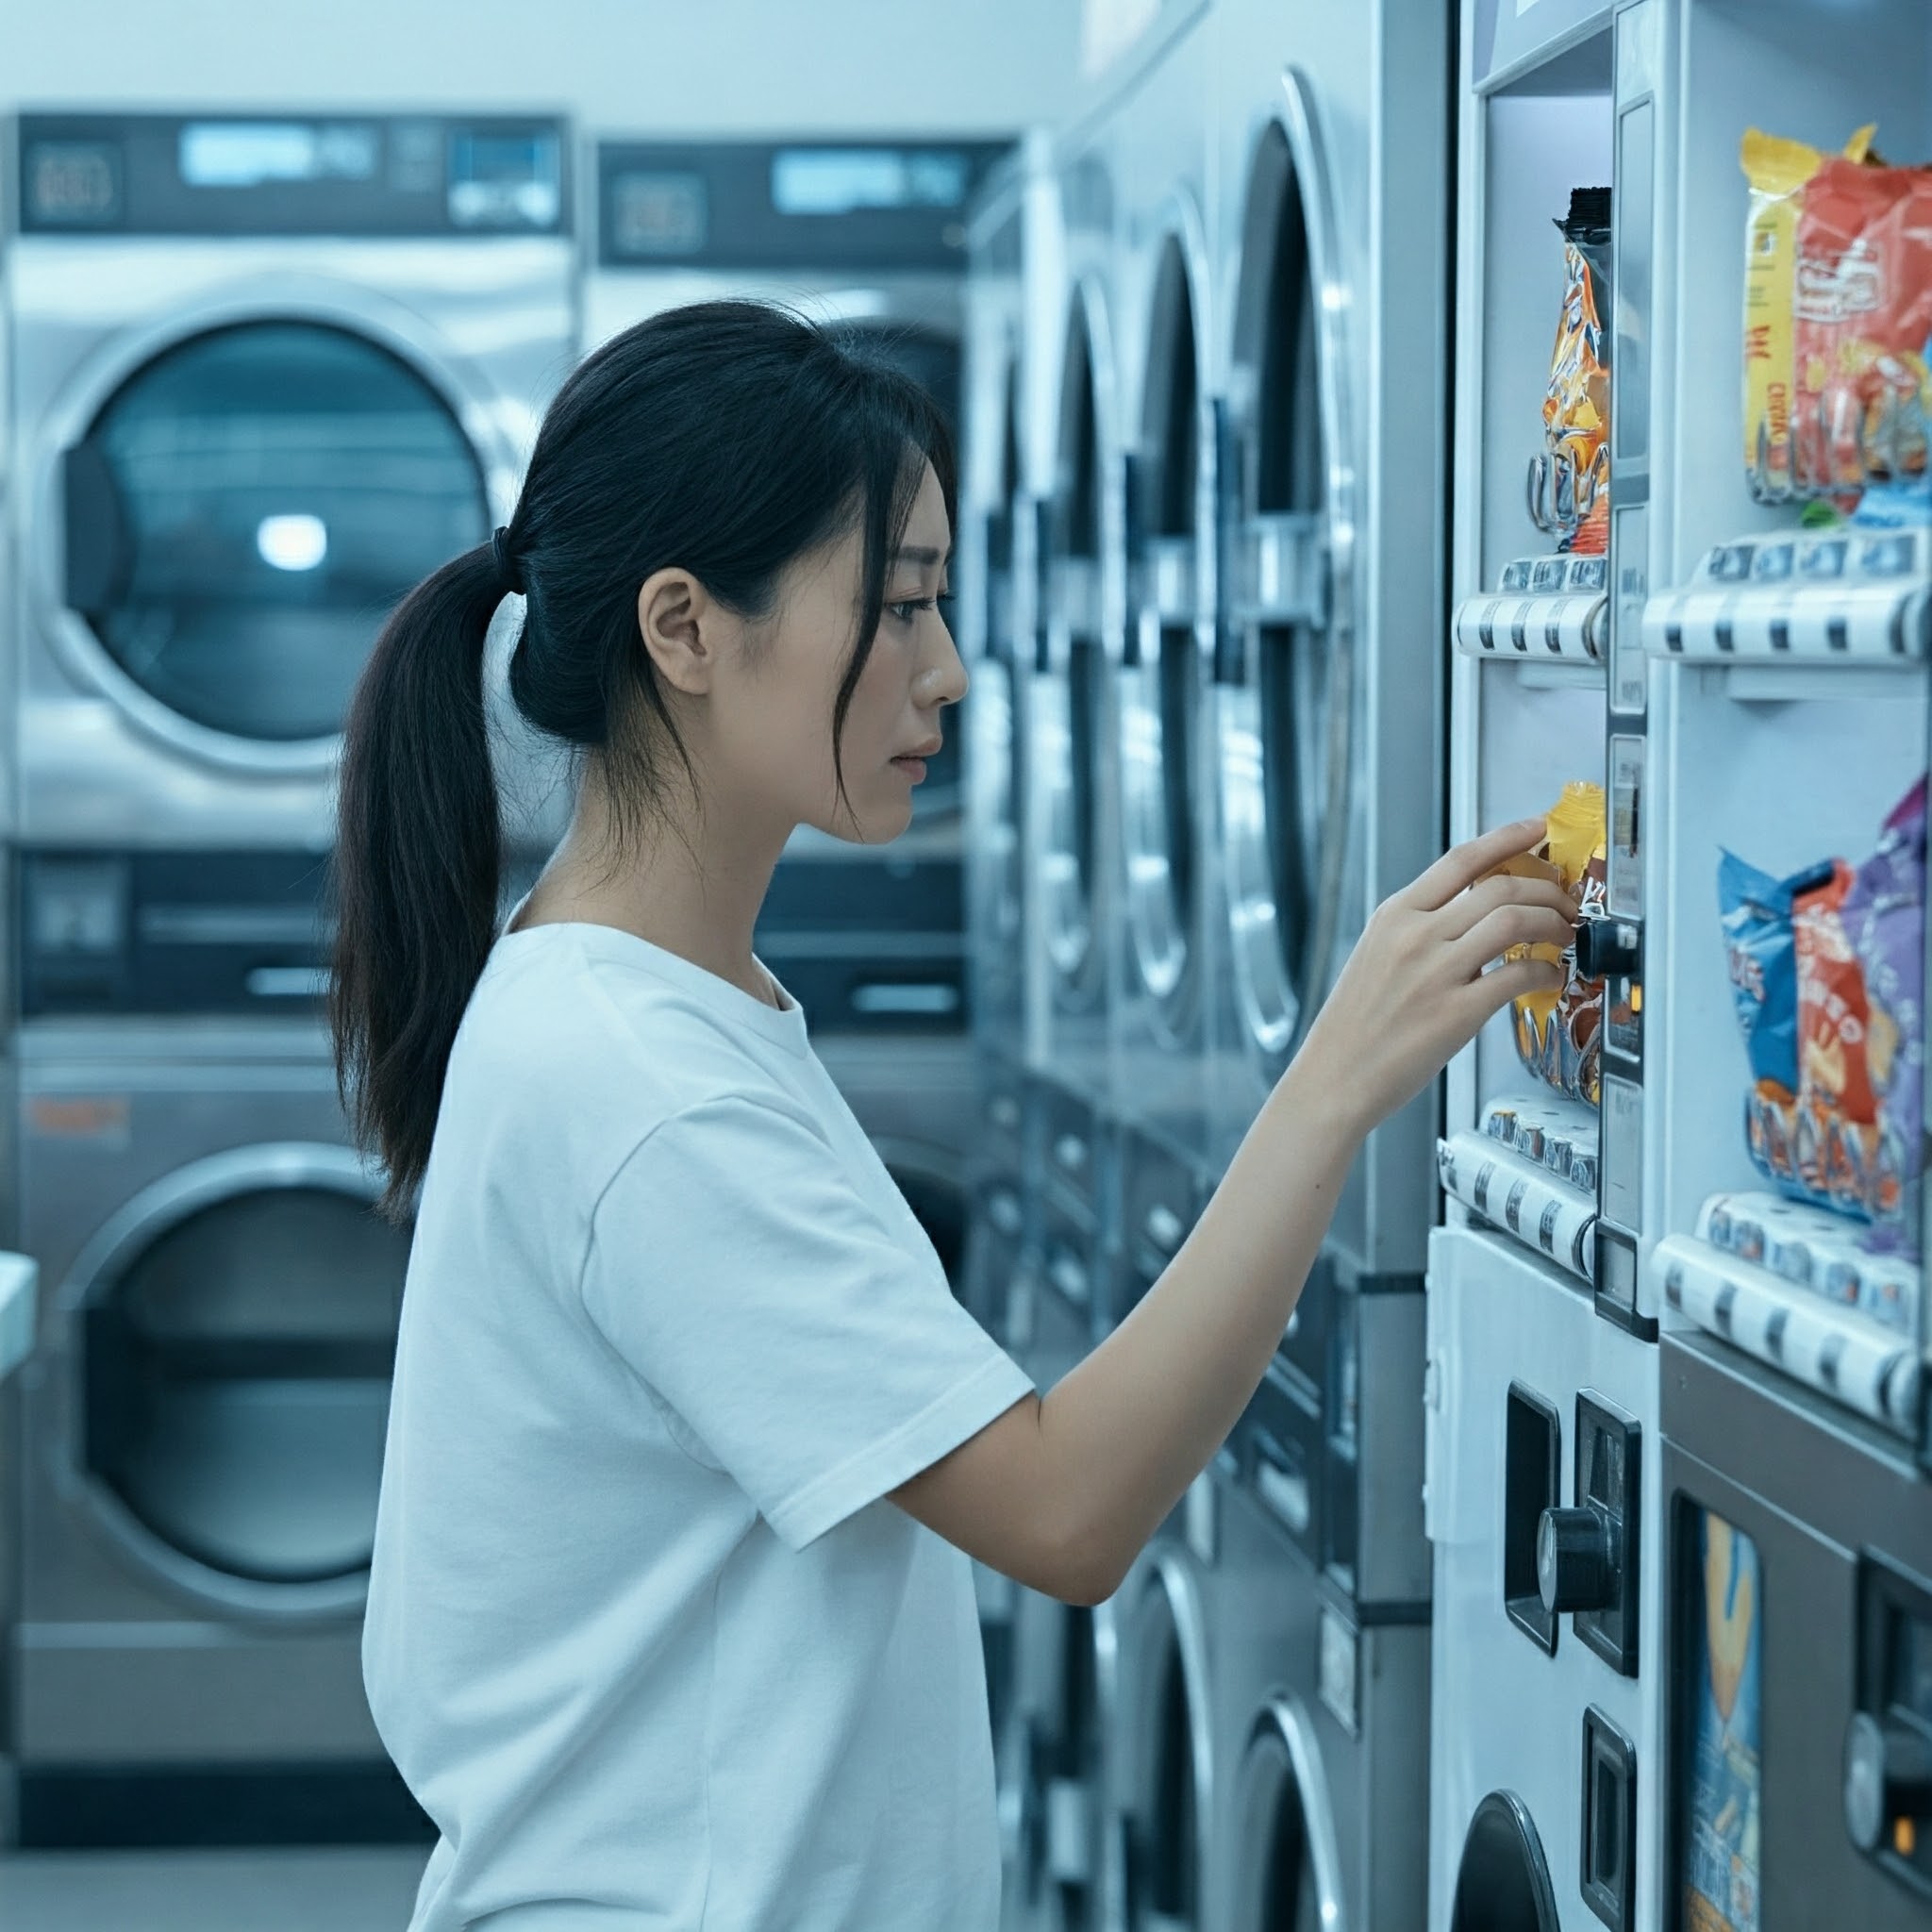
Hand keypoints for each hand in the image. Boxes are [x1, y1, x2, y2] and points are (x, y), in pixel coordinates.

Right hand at [1286, 817, 1573, 1142]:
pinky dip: (1547, 972)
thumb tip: (1474, 916)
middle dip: (1547, 889)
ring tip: (1563, 936)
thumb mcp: (1375, 956)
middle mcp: (1415, 935)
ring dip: (1554, 923)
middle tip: (1564, 902)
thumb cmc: (1353, 1028)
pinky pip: (1520, 975)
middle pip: (1501, 886)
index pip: (1461, 859)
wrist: (1333, 1079)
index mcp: (1394, 915)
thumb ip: (1419, 930)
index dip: (1508, 837)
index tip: (1537, 828)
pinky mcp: (1457, 1012)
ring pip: (1515, 920)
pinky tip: (1549, 978)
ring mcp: (1436, 972)